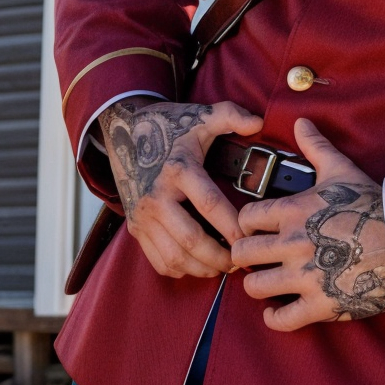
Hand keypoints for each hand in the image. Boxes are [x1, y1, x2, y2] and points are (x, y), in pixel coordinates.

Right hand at [98, 99, 263, 278]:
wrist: (125, 131)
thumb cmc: (169, 126)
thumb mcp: (201, 116)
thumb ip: (231, 115)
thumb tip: (258, 123)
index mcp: (178, 170)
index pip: (210, 205)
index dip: (233, 227)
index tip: (251, 239)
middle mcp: (156, 196)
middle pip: (191, 239)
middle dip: (220, 257)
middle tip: (240, 260)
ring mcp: (143, 215)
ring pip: (174, 256)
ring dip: (202, 268)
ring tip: (223, 266)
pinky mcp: (135, 227)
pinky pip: (158, 260)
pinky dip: (181, 269)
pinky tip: (199, 265)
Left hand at [230, 118, 384, 330]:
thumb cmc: (372, 203)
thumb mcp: (341, 169)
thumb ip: (315, 147)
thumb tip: (301, 122)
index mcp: (293, 210)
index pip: (245, 218)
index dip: (247, 224)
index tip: (255, 229)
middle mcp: (293, 243)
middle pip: (242, 253)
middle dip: (246, 255)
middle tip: (257, 257)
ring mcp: (305, 277)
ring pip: (254, 286)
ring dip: (258, 285)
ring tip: (268, 281)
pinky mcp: (321, 305)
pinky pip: (282, 320)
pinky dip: (274, 318)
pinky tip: (276, 311)